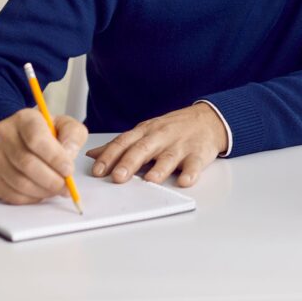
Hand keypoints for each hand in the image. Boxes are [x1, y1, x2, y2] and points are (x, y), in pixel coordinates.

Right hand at [0, 109, 88, 204]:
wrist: (22, 136)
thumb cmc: (47, 133)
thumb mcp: (66, 126)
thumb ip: (72, 137)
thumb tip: (68, 155)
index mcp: (24, 118)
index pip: (36, 139)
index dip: (54, 158)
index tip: (68, 170)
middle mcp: (3, 133)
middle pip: (26, 163)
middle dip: (51, 179)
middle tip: (65, 187)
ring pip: (18, 181)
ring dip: (41, 191)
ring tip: (55, 189)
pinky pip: (8, 193)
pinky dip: (28, 198)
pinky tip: (40, 192)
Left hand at [85, 102, 227, 187]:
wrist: (208, 119)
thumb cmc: (172, 129)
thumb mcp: (145, 132)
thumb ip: (121, 144)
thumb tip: (93, 154)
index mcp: (145, 132)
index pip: (123, 143)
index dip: (110, 156)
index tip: (97, 171)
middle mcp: (161, 137)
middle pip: (143, 149)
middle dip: (129, 163)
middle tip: (118, 177)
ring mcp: (180, 145)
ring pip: (168, 157)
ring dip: (159, 168)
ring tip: (150, 180)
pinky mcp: (199, 153)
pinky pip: (195, 164)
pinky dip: (191, 173)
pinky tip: (185, 180)